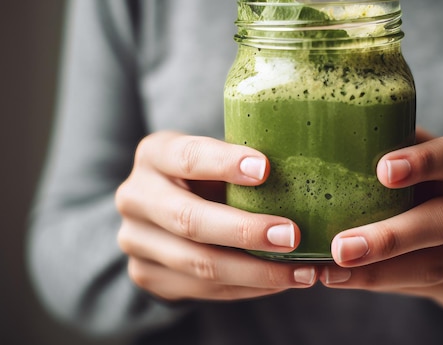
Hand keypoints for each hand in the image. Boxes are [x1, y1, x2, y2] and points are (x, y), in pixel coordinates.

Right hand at [115, 131, 316, 301]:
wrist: (160, 211)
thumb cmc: (206, 175)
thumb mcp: (215, 156)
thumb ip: (244, 161)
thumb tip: (308, 169)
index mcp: (154, 154)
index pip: (188, 156)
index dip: (225, 163)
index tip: (266, 169)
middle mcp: (135, 196)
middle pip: (189, 219)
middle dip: (245, 231)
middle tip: (292, 236)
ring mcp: (135, 240)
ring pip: (198, 263)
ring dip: (255, 271)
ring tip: (301, 272)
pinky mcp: (147, 275)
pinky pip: (203, 288)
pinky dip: (247, 287)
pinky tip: (280, 281)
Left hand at [319, 128, 442, 312]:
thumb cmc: (440, 191)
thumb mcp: (431, 168)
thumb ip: (399, 153)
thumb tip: (335, 136)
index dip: (423, 162)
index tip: (383, 171)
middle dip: (390, 236)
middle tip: (341, 247)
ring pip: (437, 264)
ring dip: (379, 270)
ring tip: (333, 272)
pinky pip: (431, 288)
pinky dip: (385, 282)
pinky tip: (350, 280)